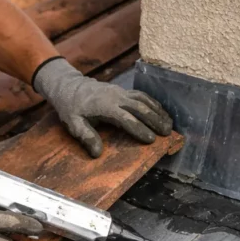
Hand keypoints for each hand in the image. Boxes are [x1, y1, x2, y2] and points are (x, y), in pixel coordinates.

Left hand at [33, 58, 173, 157]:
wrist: (70, 87)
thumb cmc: (71, 107)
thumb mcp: (73, 123)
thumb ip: (86, 137)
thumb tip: (97, 153)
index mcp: (104, 106)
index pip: (126, 118)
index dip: (139, 129)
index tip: (151, 140)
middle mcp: (116, 97)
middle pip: (140, 107)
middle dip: (155, 120)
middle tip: (167, 133)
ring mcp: (120, 92)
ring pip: (143, 99)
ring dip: (157, 111)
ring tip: (169, 125)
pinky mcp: (123, 91)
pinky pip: (141, 96)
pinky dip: (153, 103)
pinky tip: (161, 112)